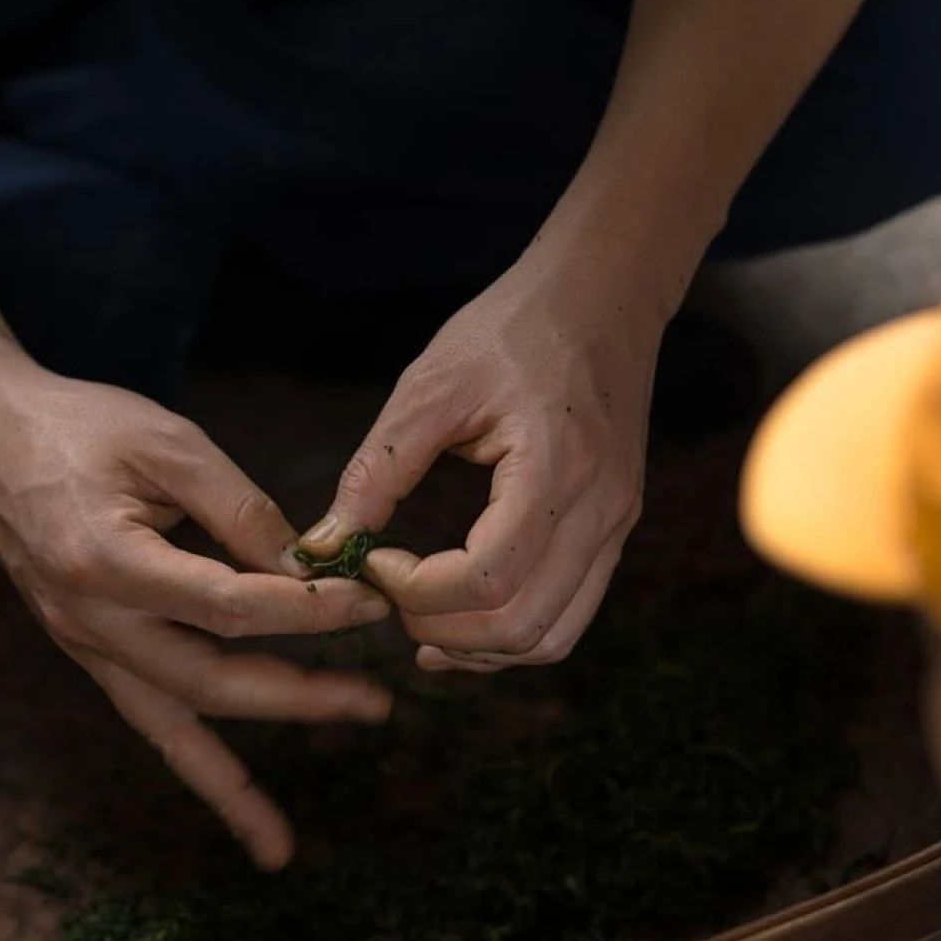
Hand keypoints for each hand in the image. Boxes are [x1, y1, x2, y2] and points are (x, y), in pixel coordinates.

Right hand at [0, 369, 392, 868]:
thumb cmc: (79, 425)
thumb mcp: (168, 442)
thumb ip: (240, 508)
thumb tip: (308, 568)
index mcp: (106, 559)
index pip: (228, 604)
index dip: (307, 608)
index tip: (367, 601)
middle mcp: (90, 620)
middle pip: (209, 682)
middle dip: (298, 699)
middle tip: (376, 703)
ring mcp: (84, 646)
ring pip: (173, 728)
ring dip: (236, 782)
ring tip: (285, 841)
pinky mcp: (90, 653)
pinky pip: (149, 724)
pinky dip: (195, 772)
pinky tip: (239, 817)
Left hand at [300, 262, 667, 672]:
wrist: (602, 292)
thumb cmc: (512, 328)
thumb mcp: (430, 387)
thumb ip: (377, 472)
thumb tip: (323, 547)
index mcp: (555, 467)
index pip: (486, 580)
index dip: (417, 590)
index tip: (374, 559)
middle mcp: (600, 510)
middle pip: (521, 627)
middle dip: (441, 629)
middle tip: (390, 594)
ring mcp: (617, 526)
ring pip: (551, 638)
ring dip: (479, 648)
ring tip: (420, 621)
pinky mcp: (615, 530)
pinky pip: (569, 616)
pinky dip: (511, 633)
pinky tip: (462, 618)